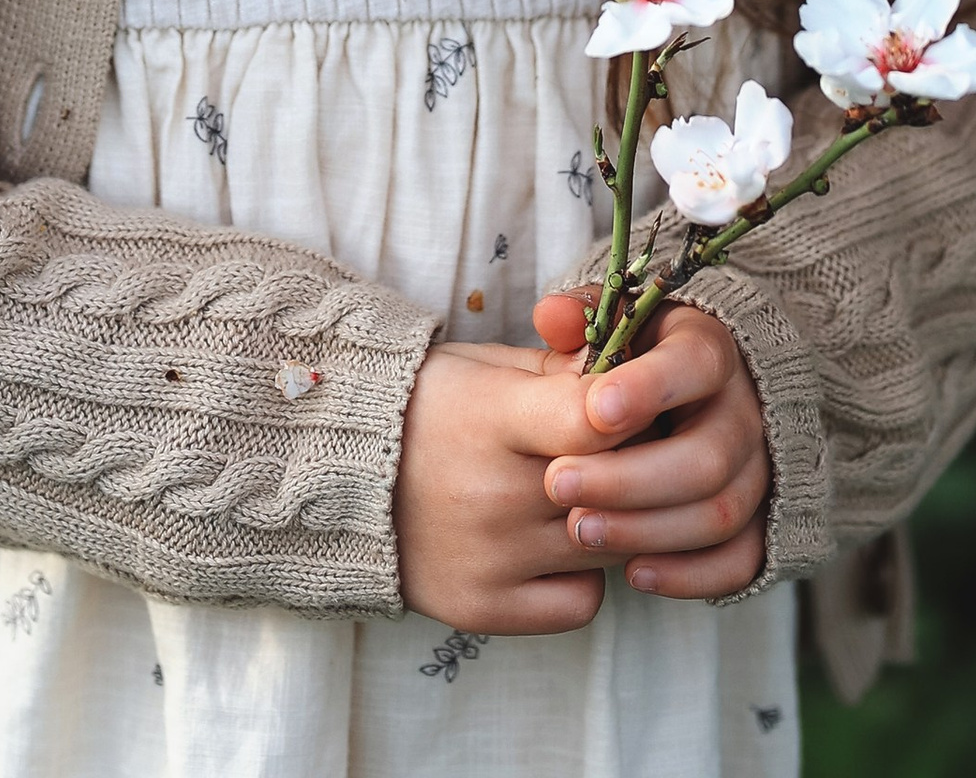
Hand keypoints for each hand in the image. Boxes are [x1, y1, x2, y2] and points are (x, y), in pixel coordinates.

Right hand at [394, 338, 609, 635]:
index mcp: (493, 418)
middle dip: (633, 465)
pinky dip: (583, 577)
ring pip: (609, 543)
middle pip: (615, 486)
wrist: (341, 475)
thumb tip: (634, 370)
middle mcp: (494, 493)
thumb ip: (562, 369)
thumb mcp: (487, 367)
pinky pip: (583, 602)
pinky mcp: (485, 608)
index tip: (628, 407)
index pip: (599, 420)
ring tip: (582, 495)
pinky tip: (557, 546)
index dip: (629, 411)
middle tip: (620, 453)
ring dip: (611, 520)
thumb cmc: (428, 407)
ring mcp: (491, 558)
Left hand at [527, 291, 769, 599]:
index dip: (650, 387)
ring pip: (721, 513)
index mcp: (711, 346)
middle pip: (708, 455)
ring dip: (647, 529)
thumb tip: (551, 315)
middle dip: (630, 478)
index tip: (593, 412)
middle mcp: (747, 409)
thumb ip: (584, 316)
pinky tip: (633, 574)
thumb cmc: (633, 358)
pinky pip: (740, 561)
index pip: (698, 361)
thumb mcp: (612, 322)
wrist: (683, 404)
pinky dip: (690, 575)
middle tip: (557, 484)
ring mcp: (759, 470)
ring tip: (579, 531)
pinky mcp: (758, 524)